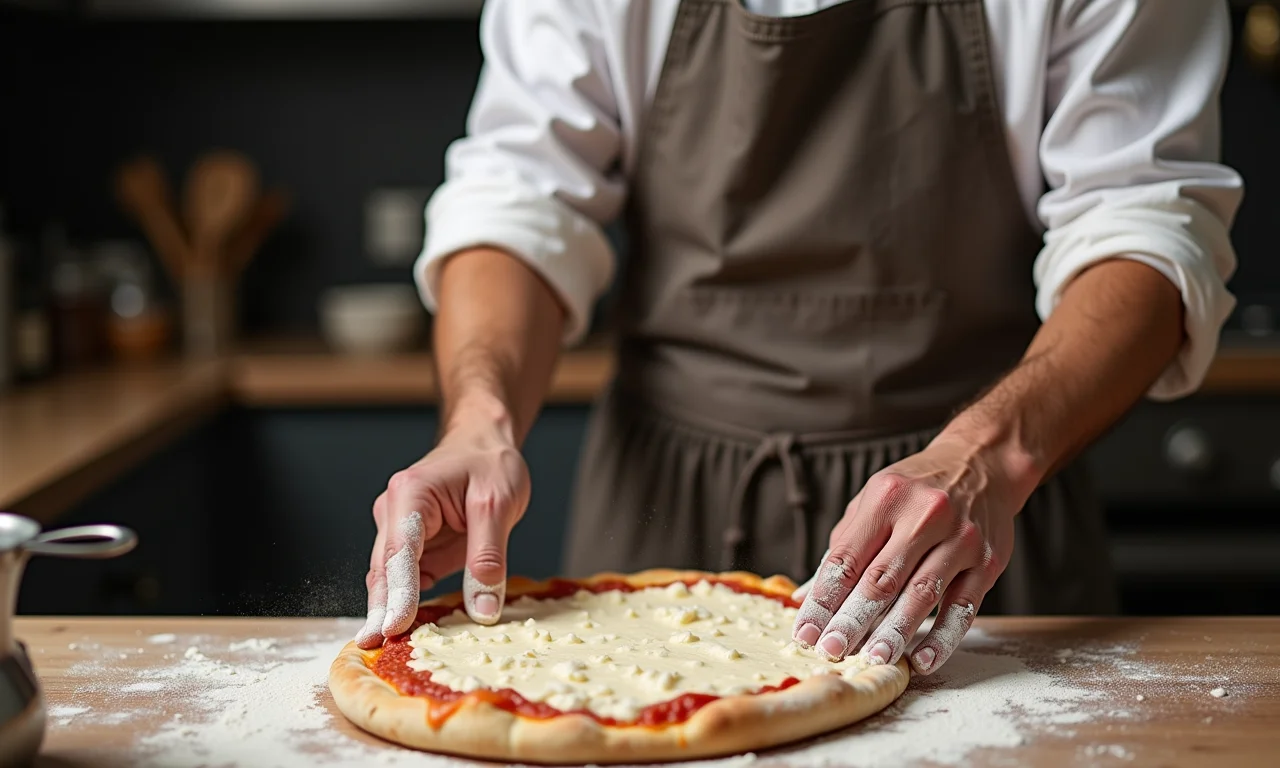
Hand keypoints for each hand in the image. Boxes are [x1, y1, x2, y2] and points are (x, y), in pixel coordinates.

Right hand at [355, 411, 530, 648]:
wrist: (485, 442)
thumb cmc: (490, 463)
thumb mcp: (499, 504)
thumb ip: (488, 556)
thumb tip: (483, 608)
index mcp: (411, 494)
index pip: (400, 552)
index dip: (397, 592)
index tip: (393, 627)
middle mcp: (395, 512)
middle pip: (385, 569)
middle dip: (380, 609)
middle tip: (374, 648)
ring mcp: (399, 530)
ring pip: (390, 578)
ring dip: (389, 611)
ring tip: (385, 650)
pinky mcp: (413, 547)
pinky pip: (407, 580)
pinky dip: (405, 605)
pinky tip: (406, 632)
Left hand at [790, 433, 1033, 673]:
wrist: (981, 465)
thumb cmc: (916, 490)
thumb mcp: (873, 502)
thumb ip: (843, 548)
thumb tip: (805, 596)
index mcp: (886, 499)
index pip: (847, 558)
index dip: (824, 599)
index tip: (807, 631)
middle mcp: (924, 516)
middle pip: (881, 579)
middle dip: (853, 619)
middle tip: (832, 650)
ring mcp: (959, 539)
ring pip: (921, 595)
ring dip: (895, 632)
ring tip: (874, 658)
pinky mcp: (987, 562)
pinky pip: (963, 607)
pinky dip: (942, 638)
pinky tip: (922, 659)